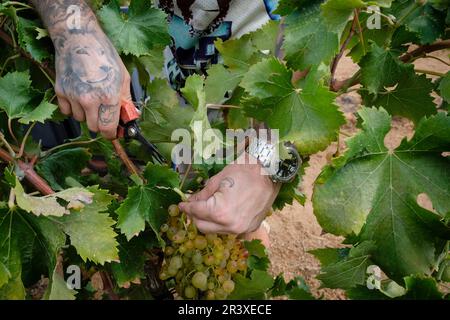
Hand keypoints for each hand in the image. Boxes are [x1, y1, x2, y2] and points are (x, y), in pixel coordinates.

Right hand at [52, 21, 130, 138]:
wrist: (79, 38)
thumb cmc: (104, 55)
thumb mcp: (123, 77)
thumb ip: (126, 100)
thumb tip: (129, 117)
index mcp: (109, 97)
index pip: (108, 129)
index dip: (112, 134)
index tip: (113, 133)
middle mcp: (90, 100)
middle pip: (93, 128)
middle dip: (100, 124)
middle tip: (104, 114)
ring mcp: (73, 96)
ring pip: (80, 120)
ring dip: (87, 114)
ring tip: (91, 98)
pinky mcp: (60, 91)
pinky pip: (67, 111)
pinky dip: (73, 108)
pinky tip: (79, 95)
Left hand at [179, 153, 280, 233]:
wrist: (271, 172)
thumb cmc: (244, 170)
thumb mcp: (219, 179)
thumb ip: (203, 194)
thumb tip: (191, 201)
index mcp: (220, 212)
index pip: (196, 212)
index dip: (186, 207)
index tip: (181, 203)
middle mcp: (230, 226)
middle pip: (203, 226)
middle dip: (195, 216)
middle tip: (192, 206)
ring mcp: (241, 229)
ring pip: (216, 230)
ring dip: (209, 221)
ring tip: (207, 208)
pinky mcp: (250, 228)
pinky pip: (230, 229)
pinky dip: (222, 223)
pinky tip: (222, 212)